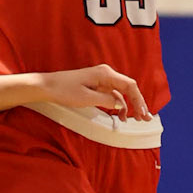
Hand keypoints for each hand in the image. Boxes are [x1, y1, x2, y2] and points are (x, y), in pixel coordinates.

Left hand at [36, 65, 150, 121]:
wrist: (48, 86)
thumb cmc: (64, 89)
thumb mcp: (87, 98)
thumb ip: (106, 100)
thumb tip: (120, 104)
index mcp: (105, 74)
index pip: (130, 85)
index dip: (139, 100)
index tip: (142, 113)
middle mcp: (106, 74)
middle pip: (129, 88)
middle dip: (138, 103)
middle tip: (144, 118)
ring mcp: (102, 80)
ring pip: (122, 93)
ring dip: (130, 105)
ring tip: (134, 119)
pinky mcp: (97, 86)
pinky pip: (113, 95)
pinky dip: (119, 105)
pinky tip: (121, 115)